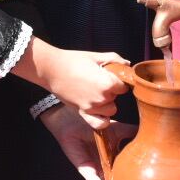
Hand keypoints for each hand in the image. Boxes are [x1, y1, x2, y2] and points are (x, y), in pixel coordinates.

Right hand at [13, 40, 127, 123]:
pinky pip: (100, 123)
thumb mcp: (96, 56)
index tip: (110, 76)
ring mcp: (93, 107)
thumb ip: (115, 59)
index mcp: (108, 83)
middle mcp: (102, 98)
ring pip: (110, 110)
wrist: (52, 69)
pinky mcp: (83, 112)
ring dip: (106, 103)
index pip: (124, 87)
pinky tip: (98, 110)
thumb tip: (128, 65)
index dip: (118, 81)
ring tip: (95, 92)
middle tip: (99, 81)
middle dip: (111, 91)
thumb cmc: (73, 60)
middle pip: (116, 98)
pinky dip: (102, 119)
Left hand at [39, 107, 135, 179]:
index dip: (133, 178)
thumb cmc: (93, 125)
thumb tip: (149, 133)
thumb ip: (131, 132)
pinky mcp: (86, 170)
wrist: (72, 120)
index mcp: (113, 158)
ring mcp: (96, 170)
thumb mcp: (117, 129)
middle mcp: (105, 166)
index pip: (125, 171)